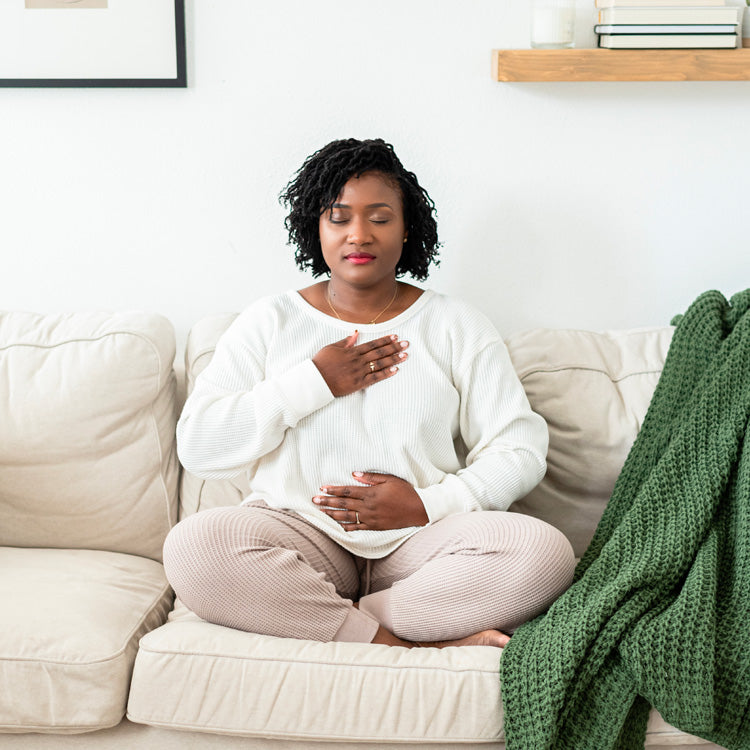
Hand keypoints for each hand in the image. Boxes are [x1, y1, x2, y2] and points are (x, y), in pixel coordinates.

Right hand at [312, 332, 408, 396]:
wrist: (315, 380)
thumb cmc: (321, 363)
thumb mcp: (332, 347)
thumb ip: (346, 341)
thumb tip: (356, 333)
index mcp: (352, 351)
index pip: (372, 344)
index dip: (385, 340)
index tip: (396, 336)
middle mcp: (358, 360)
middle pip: (380, 352)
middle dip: (394, 347)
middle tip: (406, 344)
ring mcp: (359, 372)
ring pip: (380, 364)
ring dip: (394, 359)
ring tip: (405, 355)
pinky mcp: (358, 383)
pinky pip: (375, 378)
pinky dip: (386, 373)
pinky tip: (396, 370)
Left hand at [313, 472, 428, 530]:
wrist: (418, 510)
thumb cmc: (405, 492)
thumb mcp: (390, 479)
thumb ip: (371, 477)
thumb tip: (354, 474)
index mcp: (371, 493)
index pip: (347, 491)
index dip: (334, 490)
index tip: (322, 488)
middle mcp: (369, 506)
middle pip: (344, 504)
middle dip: (327, 502)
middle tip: (314, 500)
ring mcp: (371, 518)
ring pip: (347, 517)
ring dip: (332, 514)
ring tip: (321, 512)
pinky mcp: (375, 526)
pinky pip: (357, 528)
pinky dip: (346, 527)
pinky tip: (337, 526)